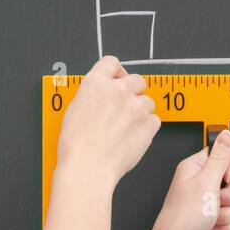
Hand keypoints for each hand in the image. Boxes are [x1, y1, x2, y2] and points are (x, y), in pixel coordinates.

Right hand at [55, 55, 159, 188]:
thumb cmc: (76, 145)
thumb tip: (104, 95)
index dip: (116, 71)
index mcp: (96, 83)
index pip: (111, 62)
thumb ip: (93, 95)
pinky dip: (147, 127)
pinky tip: (133, 137)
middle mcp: (118, 90)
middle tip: (125, 108)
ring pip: (148, 100)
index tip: (118, 79)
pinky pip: (154, 120)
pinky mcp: (149, 123)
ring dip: (141, 111)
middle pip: (137, 79)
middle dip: (133, 91)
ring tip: (127, 128)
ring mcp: (136, 106)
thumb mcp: (75, 109)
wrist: (88, 167)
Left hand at [146, 130, 229, 229]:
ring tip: (212, 218)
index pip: (228, 155)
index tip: (226, 177)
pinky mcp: (221, 222)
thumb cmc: (182, 219)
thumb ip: (220, 157)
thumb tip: (227, 134)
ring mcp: (214, 204)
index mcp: (198, 168)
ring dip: (229, 214)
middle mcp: (206, 184)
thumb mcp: (204, 182)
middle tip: (216, 200)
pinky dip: (229, 229)